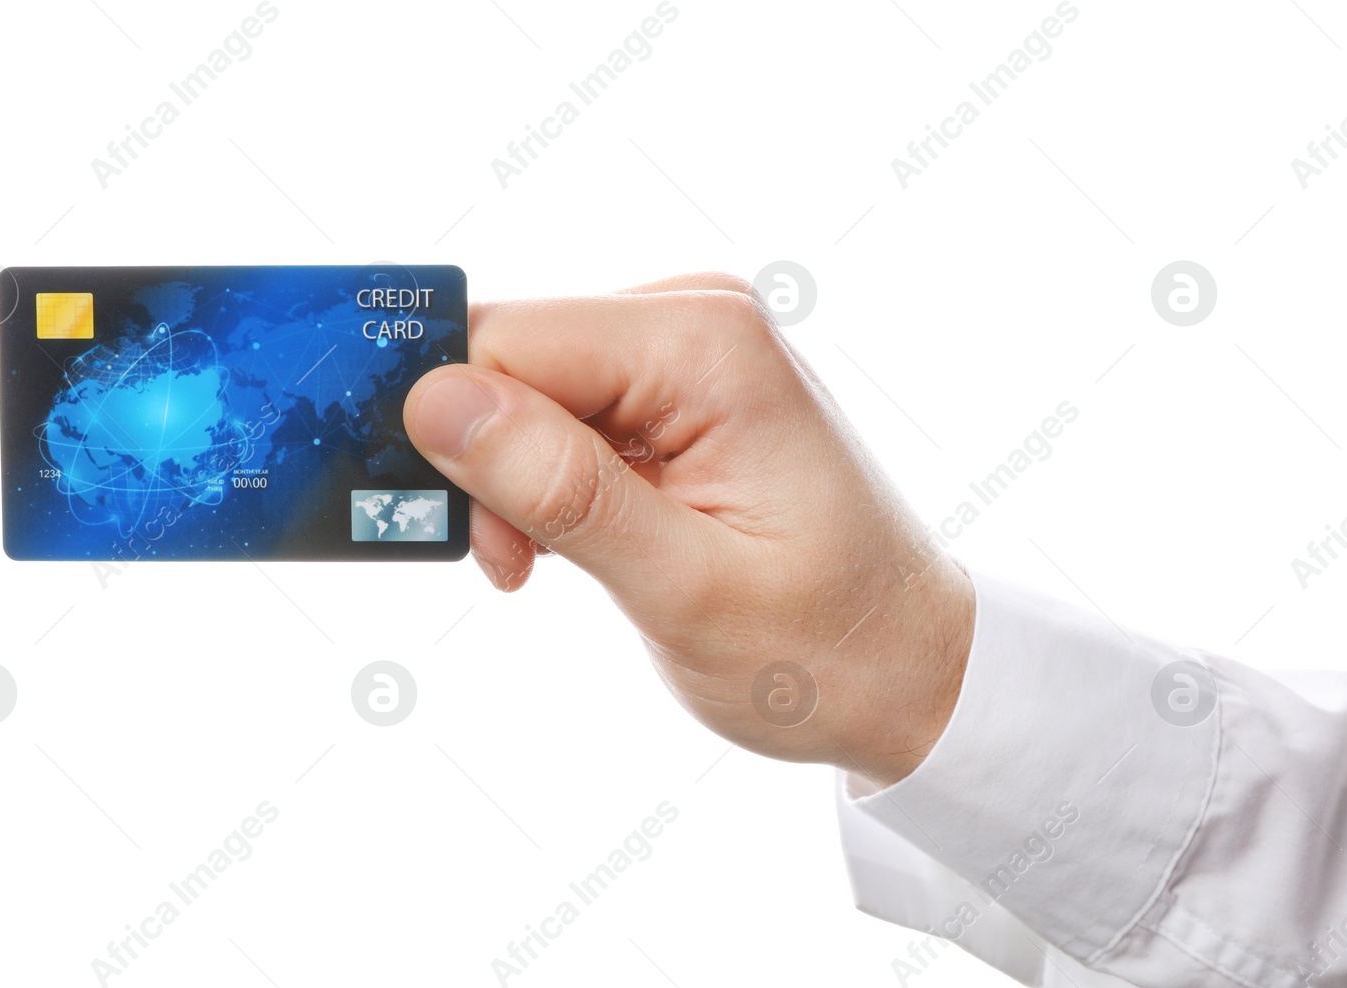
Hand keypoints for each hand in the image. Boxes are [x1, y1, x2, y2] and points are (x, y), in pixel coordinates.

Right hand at [403, 273, 975, 784]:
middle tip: (522, 564)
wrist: (910, 670)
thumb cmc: (828, 647)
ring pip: (523, 389)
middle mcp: (695, 318)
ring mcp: (687, 349)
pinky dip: (548, 482)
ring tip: (556, 565)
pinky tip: (577, 541)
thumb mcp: (687, 590)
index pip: (506, 338)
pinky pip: (562, 410)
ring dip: (517, 482)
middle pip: (509, 357)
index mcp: (705, 345)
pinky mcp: (675, 388)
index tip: (490, 540)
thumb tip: (436, 401)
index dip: (461, 437)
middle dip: (490, 465)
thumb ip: (563, 490)